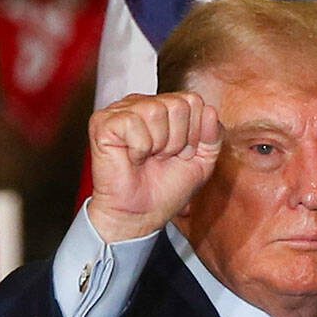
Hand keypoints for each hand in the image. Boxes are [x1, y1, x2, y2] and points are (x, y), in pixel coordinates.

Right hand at [87, 92, 223, 240]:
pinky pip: (133, 123)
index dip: (193, 134)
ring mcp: (120, 111)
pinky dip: (138, 148)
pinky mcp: (102, 122)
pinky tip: (131, 158)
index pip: (193, 101)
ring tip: (147, 158)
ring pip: (155, 111)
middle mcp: (142, 104)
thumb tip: (210, 110)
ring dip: (157, 145)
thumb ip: (213, 136)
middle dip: (177, 140)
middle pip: (177, 105)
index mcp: (164, 108)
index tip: (179, 155)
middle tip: (161, 158)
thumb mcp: (202, 162)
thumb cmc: (165, 190)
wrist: (139, 215)